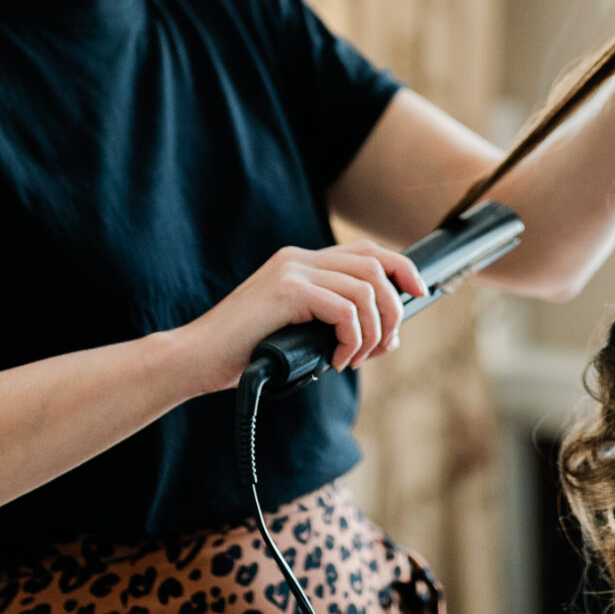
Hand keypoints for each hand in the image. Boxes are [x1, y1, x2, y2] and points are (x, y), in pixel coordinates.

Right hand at [187, 240, 428, 390]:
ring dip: (374, 330)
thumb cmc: (243, 354)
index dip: (402, 268)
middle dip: (393, 309)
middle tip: (382, 348)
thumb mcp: (298, 333)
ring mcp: (292, 272)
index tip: (419, 293)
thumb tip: (387, 337)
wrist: (195, 358)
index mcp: (301, 264)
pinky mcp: (287, 292)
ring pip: (367, 289)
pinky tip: (337, 361)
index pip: (368, 252)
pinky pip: (346, 310)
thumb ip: (335, 326)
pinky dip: (353, 339)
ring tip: (356, 358)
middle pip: (376, 266)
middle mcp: (299, 259)